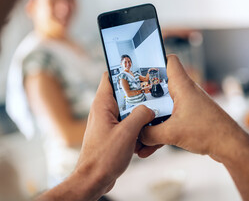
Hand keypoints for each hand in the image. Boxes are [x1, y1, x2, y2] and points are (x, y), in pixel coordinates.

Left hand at [74, 73, 160, 199]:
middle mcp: (104, 110)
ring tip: (151, 124)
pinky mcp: (113, 134)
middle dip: (140, 98)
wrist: (93, 180)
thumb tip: (150, 110)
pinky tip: (144, 141)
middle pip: (125, 94)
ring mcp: (108, 122)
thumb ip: (141, 115)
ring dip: (140, 118)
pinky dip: (137, 131)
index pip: (110, 76)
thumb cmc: (103, 157)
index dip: (125, 70)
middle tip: (155, 98)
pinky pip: (128, 126)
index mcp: (102, 104)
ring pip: (129, 112)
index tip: (141, 70)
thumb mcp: (127, 133)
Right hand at [140, 55, 242, 160]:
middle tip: (129, 103)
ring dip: (150, 121)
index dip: (155, 60)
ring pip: (162, 108)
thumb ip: (149, 134)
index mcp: (182, 86)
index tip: (140, 69)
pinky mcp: (189, 119)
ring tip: (135, 133)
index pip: (169, 60)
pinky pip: (168, 122)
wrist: (231, 147)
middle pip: (160, 87)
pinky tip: (147, 149)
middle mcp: (184, 92)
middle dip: (144, 98)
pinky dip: (158, 133)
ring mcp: (187, 106)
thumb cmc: (210, 132)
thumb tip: (136, 134)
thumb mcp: (172, 133)